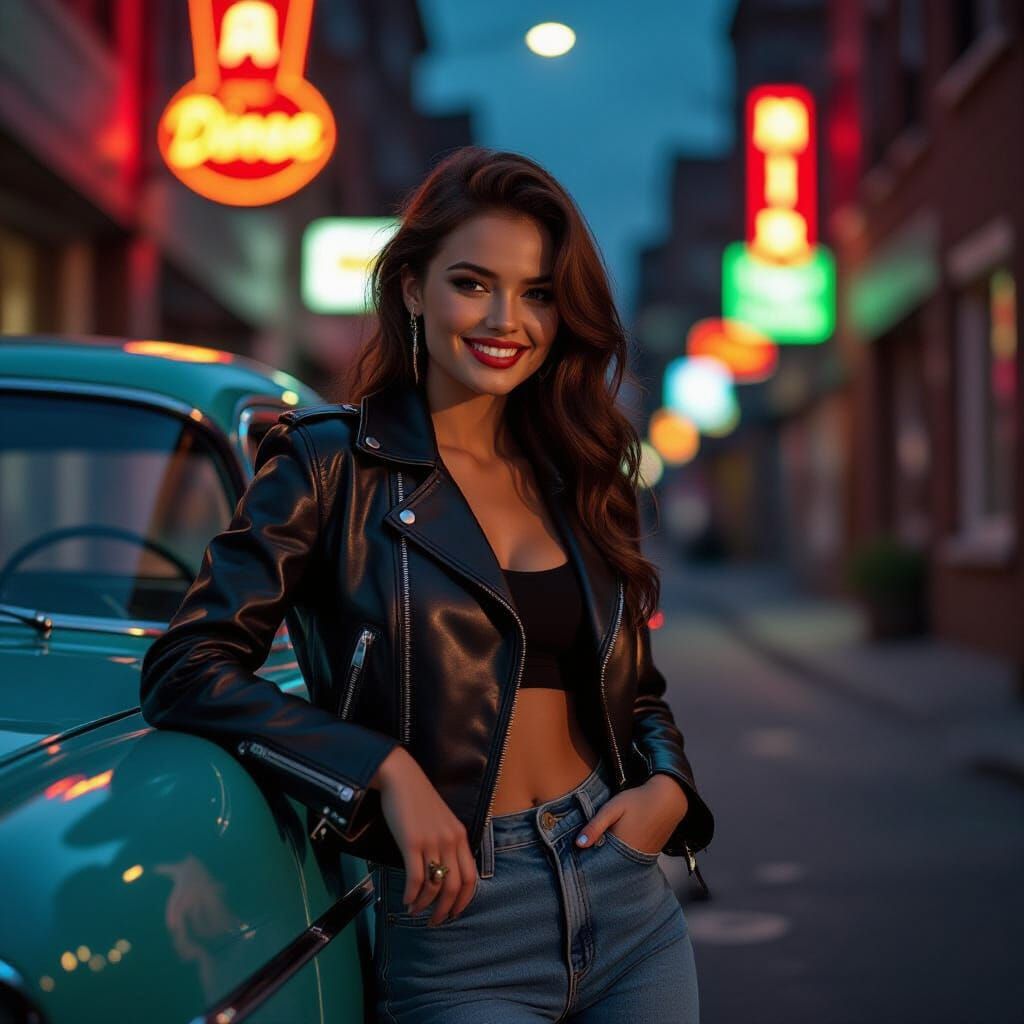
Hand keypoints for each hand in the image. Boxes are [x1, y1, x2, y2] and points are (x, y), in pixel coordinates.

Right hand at [372, 746, 478, 925]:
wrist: (400, 777)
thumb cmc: (417, 799)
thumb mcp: (441, 820)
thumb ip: (446, 842)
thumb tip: (442, 872)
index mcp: (459, 836)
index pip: (471, 877)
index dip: (464, 900)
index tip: (454, 913)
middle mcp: (450, 840)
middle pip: (456, 886)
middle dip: (445, 909)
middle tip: (435, 922)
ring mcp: (432, 841)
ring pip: (435, 885)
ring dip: (425, 905)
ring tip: (414, 911)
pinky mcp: (412, 842)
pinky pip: (416, 877)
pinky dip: (412, 895)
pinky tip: (406, 901)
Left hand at [574, 774, 689, 855]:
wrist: (668, 799)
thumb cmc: (638, 801)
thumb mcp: (613, 808)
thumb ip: (595, 825)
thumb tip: (578, 844)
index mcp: (620, 847)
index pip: (597, 863)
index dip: (585, 861)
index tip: (574, 856)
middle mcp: (632, 858)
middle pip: (608, 867)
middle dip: (595, 863)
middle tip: (582, 856)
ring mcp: (642, 859)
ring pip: (619, 865)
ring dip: (608, 860)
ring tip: (597, 851)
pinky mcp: (649, 856)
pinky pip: (630, 862)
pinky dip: (620, 858)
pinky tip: (614, 848)